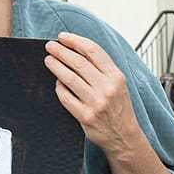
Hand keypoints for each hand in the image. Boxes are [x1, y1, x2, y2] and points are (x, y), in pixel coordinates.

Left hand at [44, 33, 142, 155]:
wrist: (124, 137)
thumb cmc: (119, 108)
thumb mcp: (119, 84)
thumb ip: (102, 68)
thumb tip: (77, 50)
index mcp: (116, 77)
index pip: (93, 51)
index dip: (75, 41)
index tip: (63, 37)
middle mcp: (107, 88)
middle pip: (78, 62)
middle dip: (61, 51)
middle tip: (50, 46)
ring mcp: (96, 103)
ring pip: (69, 78)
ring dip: (55, 66)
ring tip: (48, 60)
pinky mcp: (85, 116)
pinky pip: (66, 97)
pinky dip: (59, 88)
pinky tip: (57, 83)